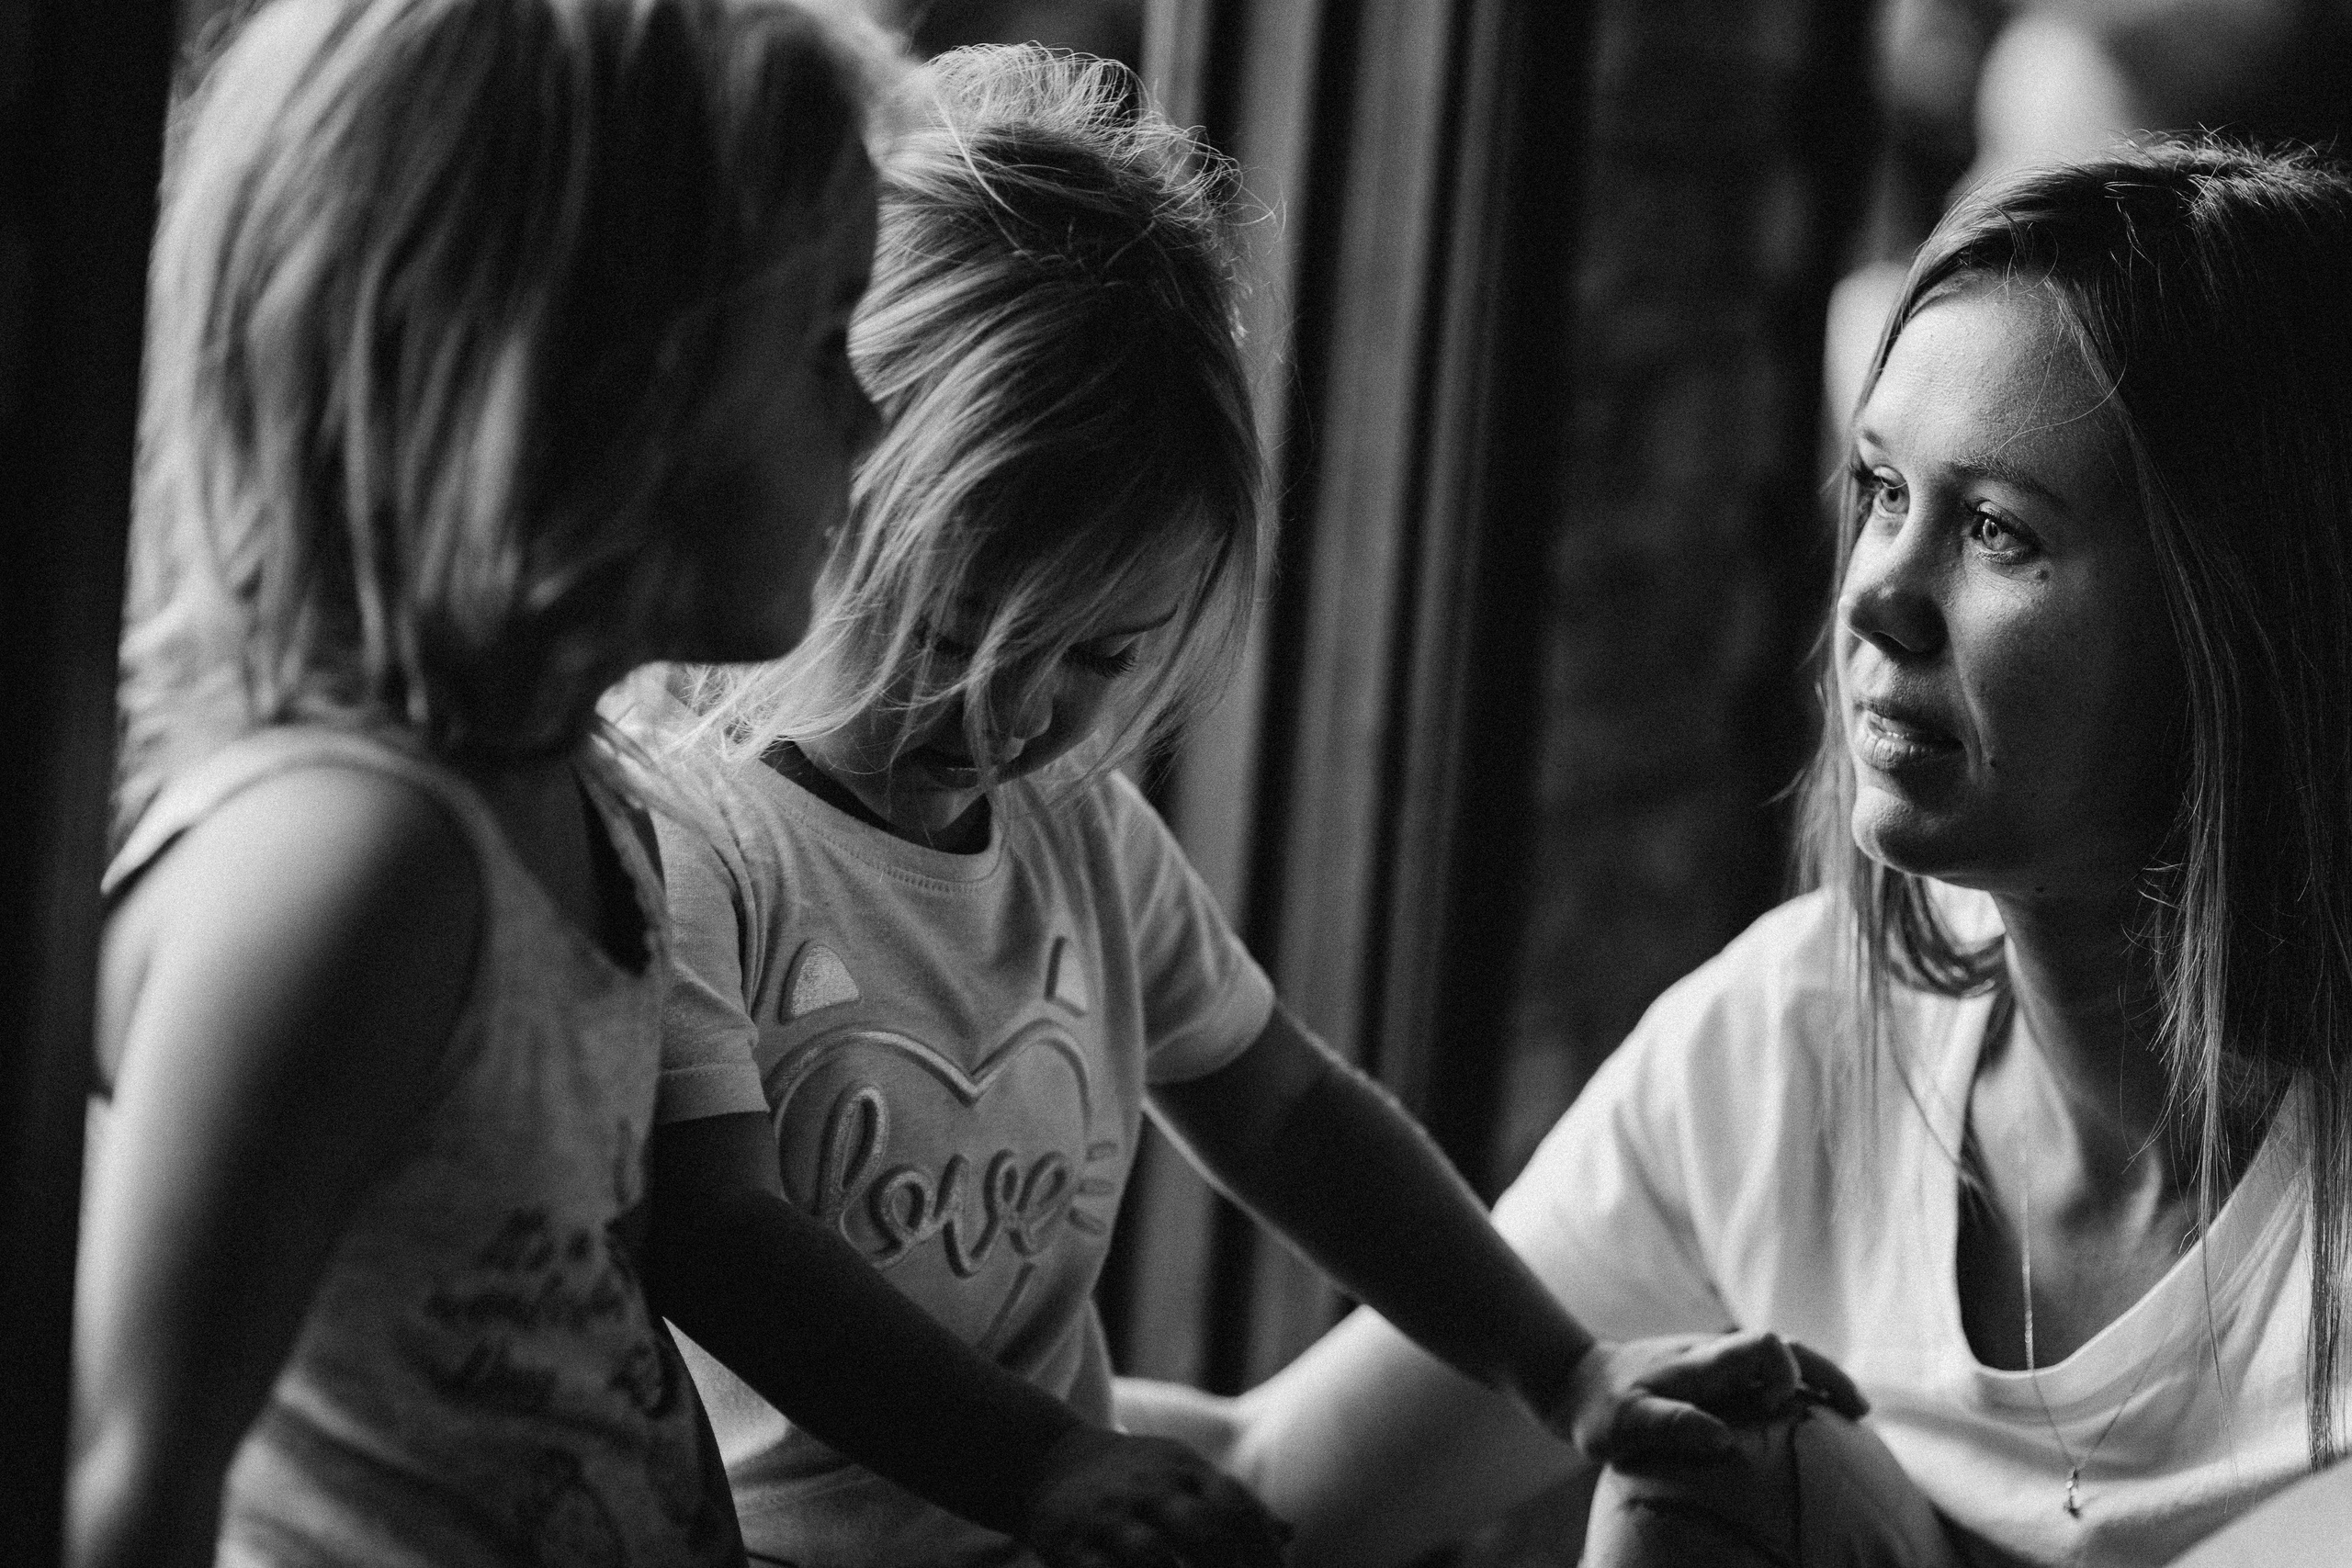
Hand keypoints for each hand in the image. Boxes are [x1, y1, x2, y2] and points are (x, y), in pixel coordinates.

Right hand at [1024, 1426, 1291, 1567]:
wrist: (1046, 1458)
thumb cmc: (1132, 1475)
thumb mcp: (1183, 1473)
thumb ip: (1233, 1504)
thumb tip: (1289, 1532)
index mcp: (1185, 1470)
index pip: (1237, 1505)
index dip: (1265, 1548)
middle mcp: (1150, 1489)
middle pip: (1204, 1529)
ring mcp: (1110, 1518)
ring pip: (1153, 1556)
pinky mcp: (1072, 1546)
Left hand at [1545, 1330, 1867, 1464]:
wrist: (1580, 1384)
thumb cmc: (1601, 1410)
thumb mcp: (1625, 1424)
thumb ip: (1670, 1425)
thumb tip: (1724, 1440)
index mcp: (1701, 1362)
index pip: (1760, 1345)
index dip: (1784, 1371)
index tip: (1779, 1406)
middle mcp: (1717, 1355)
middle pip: (1786, 1346)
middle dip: (1825, 1373)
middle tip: (1860, 1410)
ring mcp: (1719, 1364)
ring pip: (1783, 1357)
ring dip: (1820, 1378)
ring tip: (1856, 1413)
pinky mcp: (1718, 1376)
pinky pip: (1768, 1374)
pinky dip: (1801, 1388)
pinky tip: (1819, 1415)